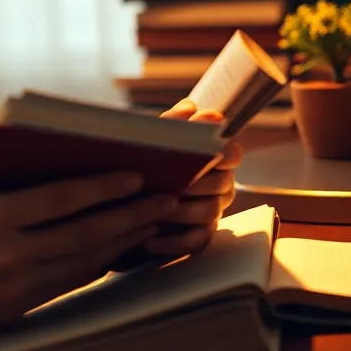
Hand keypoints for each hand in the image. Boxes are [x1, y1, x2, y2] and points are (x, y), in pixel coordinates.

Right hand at [0, 117, 177, 330]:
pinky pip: (64, 286)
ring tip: (150, 222)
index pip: (60, 201)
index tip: (135, 173)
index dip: (103, 187)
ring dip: (121, 243)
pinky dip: (93, 266)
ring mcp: (10, 290)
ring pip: (81, 265)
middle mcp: (4, 259)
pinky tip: (112, 248)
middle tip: (165, 198)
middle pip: (84, 236)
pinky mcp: (11, 311)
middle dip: (130, 216)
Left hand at [145, 98, 242, 256]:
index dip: (222, 154)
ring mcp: (211, 210)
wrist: (118, 197)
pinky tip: (150, 239)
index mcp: (214, 157)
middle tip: (171, 184)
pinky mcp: (199, 234)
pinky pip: (197, 242)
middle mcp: (220, 183)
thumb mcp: (151, 140)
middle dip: (196, 184)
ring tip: (154, 210)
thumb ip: (171, 124)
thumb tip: (191, 107)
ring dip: (181, 212)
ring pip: (209, 212)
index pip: (232, 152)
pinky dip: (174, 242)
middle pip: (222, 184)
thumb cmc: (142, 161)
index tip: (206, 154)